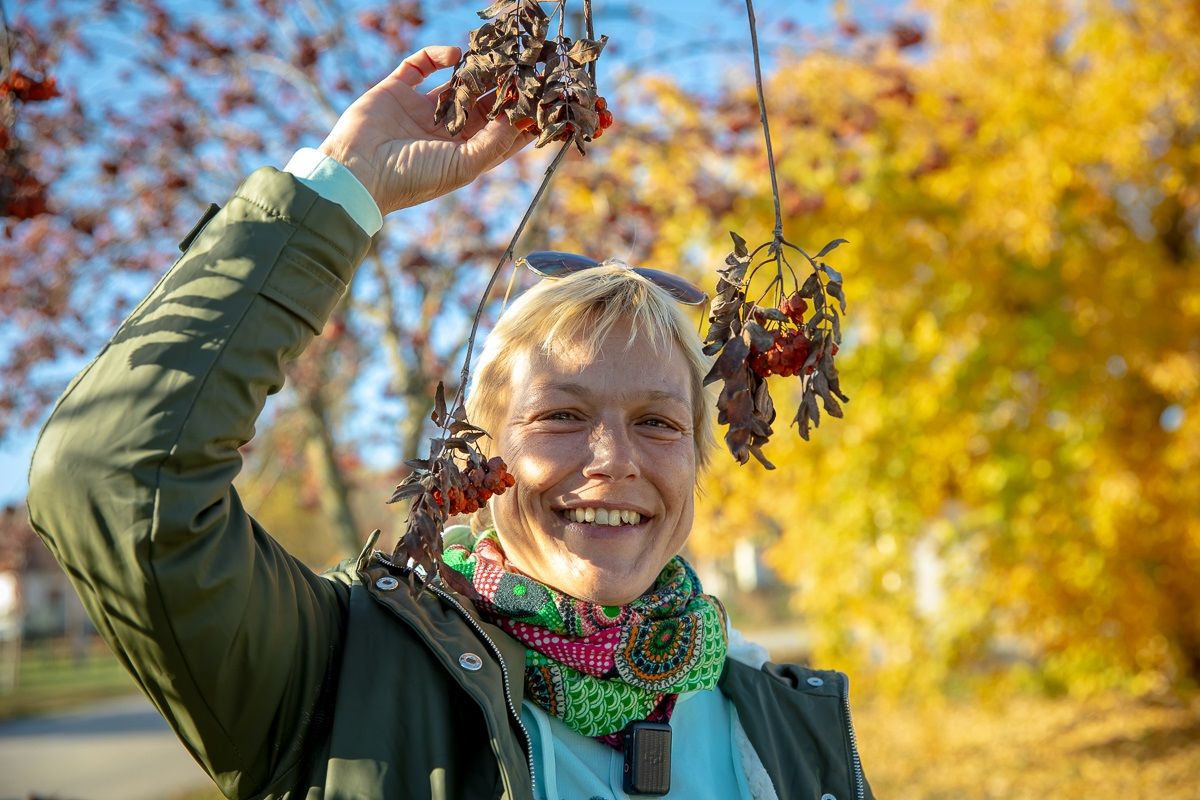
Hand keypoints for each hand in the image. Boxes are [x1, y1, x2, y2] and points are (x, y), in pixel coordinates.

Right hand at [318, 45, 532, 215]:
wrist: (357, 172)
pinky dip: (437, 56)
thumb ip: (493, 142)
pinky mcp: (397, 90)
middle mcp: (445, 131)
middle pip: (483, 103)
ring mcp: (421, 109)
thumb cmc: (412, 179)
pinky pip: (420, 65)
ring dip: (476, 69)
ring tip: (496, 54)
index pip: (501, 133)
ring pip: (456, 82)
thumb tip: (520, 119)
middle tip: (526, 66)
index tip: (545, 100)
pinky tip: (454, 56)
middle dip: (504, 87)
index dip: (522, 118)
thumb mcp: (462, 165)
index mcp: (464, 153)